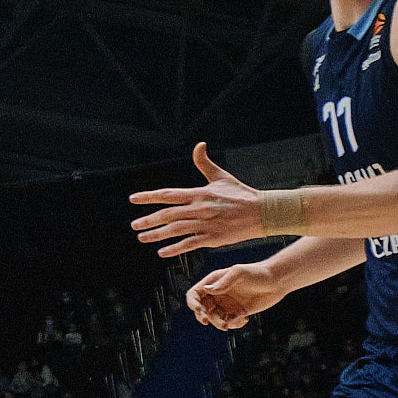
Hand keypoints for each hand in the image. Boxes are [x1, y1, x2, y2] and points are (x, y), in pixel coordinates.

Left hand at [129, 143, 267, 257]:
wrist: (264, 212)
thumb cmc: (241, 194)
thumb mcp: (221, 177)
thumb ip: (204, 163)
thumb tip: (199, 145)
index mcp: (199, 193)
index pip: (168, 195)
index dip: (149, 197)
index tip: (133, 199)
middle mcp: (200, 209)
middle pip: (168, 215)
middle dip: (148, 220)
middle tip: (134, 225)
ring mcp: (206, 224)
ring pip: (176, 230)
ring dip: (157, 234)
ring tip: (142, 237)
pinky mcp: (214, 238)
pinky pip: (190, 244)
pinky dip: (175, 248)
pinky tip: (162, 252)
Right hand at [182, 261, 285, 330]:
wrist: (277, 281)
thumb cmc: (258, 272)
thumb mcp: (239, 273)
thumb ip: (223, 282)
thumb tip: (206, 290)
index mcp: (214, 282)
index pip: (195, 294)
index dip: (193, 303)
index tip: (200, 311)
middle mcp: (218, 294)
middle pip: (201, 309)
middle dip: (202, 316)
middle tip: (207, 321)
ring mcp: (228, 304)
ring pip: (215, 318)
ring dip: (218, 323)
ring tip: (229, 324)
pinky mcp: (238, 313)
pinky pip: (229, 323)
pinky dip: (233, 325)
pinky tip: (244, 319)